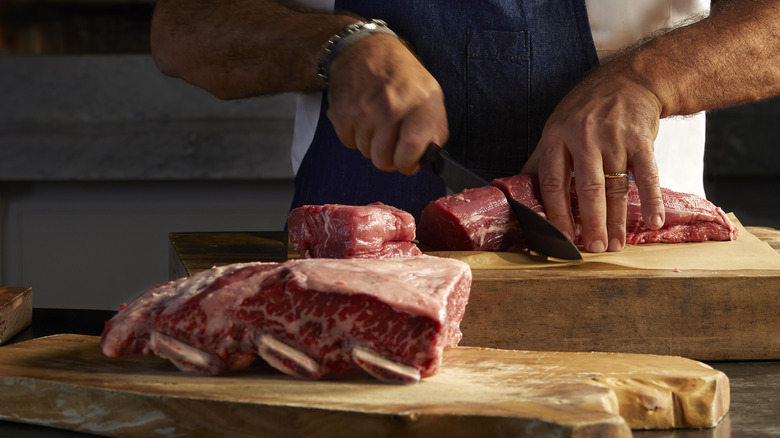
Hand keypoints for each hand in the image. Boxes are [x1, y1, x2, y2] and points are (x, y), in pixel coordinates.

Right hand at [326, 33, 448, 174]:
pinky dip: (355, 136)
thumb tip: (431, 158)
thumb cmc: (401, 75)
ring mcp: (364, 110)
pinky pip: (349, 143)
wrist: (365, 50)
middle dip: (388, 158)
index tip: (407, 162)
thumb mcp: (431, 94)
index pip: (411, 149)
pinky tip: (362, 118)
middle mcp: (391, 106)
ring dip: (371, 144)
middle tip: (391, 143)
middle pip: (384, 159)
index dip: (408, 164)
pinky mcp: (342, 113)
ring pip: (366, 153)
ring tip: (377, 122)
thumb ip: (435, 128)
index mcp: (419, 101)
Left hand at [522, 70, 665, 252]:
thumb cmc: (585, 110)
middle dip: (590, 222)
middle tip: (593, 249)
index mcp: (556, 137)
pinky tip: (653, 221)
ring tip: (617, 245)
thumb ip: (541, 160)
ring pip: (615, 186)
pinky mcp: (641, 138)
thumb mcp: (556, 127)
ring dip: (617, 220)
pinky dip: (652, 199)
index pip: (552, 182)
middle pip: (587, 187)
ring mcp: (614, 137)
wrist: (627, 80)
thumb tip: (517, 191)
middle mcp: (583, 136)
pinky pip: (647, 174)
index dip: (556, 213)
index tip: (561, 238)